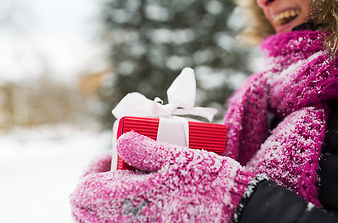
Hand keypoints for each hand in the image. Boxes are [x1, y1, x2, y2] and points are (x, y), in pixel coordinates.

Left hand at [70, 131, 255, 222]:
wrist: (235, 210)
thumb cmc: (207, 182)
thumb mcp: (177, 156)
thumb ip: (145, 149)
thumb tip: (122, 141)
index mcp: (128, 202)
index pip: (84, 191)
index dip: (93, 168)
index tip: (115, 154)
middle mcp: (129, 222)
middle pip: (87, 210)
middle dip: (97, 184)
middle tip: (121, 167)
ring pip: (103, 219)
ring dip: (108, 197)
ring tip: (133, 179)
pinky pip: (123, 222)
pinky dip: (122, 210)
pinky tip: (145, 195)